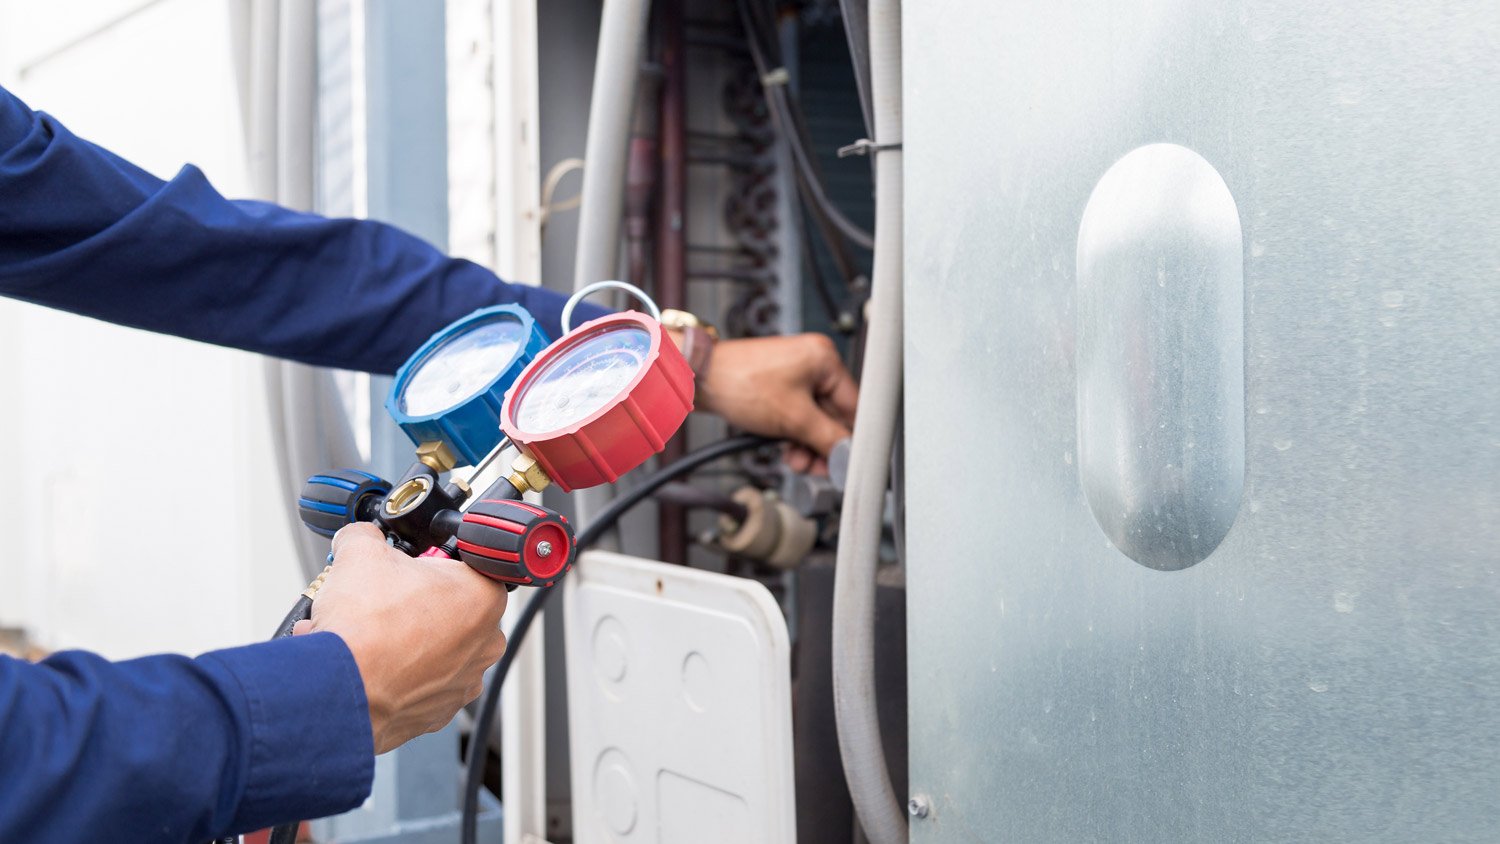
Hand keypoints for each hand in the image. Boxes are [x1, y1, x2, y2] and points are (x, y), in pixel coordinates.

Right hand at [292, 524, 507, 753]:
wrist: (342, 692)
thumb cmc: (365, 630)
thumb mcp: (360, 553)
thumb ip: (366, 535)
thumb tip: (360, 536)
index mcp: (483, 596)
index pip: (463, 565)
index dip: (427, 563)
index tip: (406, 568)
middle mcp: (485, 643)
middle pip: (447, 609)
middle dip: (411, 603)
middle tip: (379, 601)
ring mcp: (463, 682)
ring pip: (430, 649)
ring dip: (400, 640)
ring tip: (363, 634)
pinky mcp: (437, 713)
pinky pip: (417, 684)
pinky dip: (392, 674)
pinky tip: (363, 663)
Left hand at [685, 332, 857, 472]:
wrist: (699, 379)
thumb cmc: (740, 383)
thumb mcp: (793, 418)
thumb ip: (828, 439)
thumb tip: (849, 456)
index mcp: (825, 359)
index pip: (854, 406)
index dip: (850, 438)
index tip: (846, 462)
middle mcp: (814, 362)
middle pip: (834, 415)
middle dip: (823, 444)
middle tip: (816, 467)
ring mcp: (796, 374)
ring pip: (814, 419)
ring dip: (807, 444)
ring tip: (796, 460)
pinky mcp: (779, 386)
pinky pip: (797, 415)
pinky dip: (793, 434)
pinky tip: (787, 449)